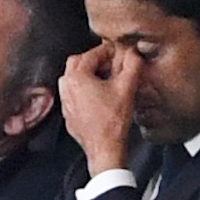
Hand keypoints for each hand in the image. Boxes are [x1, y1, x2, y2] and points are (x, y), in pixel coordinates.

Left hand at [59, 42, 141, 175]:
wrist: (104, 148)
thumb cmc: (112, 122)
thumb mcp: (127, 88)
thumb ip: (132, 66)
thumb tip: (134, 53)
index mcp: (77, 78)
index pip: (91, 54)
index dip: (107, 50)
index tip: (117, 51)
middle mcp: (66, 88)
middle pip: (77, 62)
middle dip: (95, 60)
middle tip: (111, 63)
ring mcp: (66, 102)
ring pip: (73, 78)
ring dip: (88, 74)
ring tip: (105, 78)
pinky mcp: (68, 113)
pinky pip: (73, 94)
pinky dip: (84, 89)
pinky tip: (100, 96)